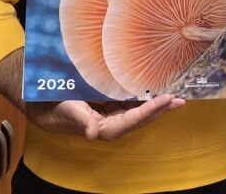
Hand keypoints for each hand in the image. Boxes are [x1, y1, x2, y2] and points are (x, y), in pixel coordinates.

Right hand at [24, 95, 183, 140]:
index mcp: (105, 128)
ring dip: (156, 104)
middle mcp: (112, 124)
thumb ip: (82, 122)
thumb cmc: (57, 108)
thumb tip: (92, 135)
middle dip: (161, 109)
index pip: (134, 120)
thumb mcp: (69, 112)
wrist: (45, 105)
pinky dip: (144, 97)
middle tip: (180, 99)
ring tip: (175, 96)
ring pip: (139, 110)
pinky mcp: (110, 106)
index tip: (167, 99)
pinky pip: (131, 102)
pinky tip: (155, 90)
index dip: (151, 110)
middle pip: (142, 117)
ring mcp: (113, 115)